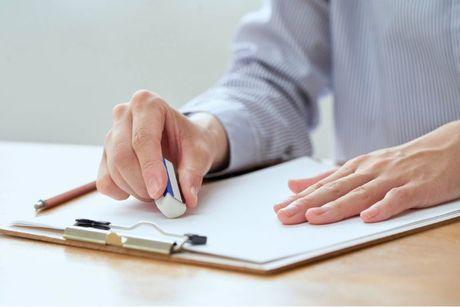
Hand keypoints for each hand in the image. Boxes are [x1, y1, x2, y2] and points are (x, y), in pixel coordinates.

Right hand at [96, 90, 228, 206]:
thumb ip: (193, 173)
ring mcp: (111, 134)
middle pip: (123, 156)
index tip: (159, 190)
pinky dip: (121, 192)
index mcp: (148, 104)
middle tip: (161, 196)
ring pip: (114, 170)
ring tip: (158, 191)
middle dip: (142, 183)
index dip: (150, 168)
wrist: (184, 140)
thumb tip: (188, 197)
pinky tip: (139, 188)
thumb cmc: (189, 140)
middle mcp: (124, 114)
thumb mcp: (200, 153)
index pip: (143, 139)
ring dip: (136, 189)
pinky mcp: (105, 155)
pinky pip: (104, 181)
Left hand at [274, 121, 459, 224]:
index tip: (278, 209)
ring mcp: (392, 178)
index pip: (322, 185)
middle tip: (285, 215)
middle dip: (308, 203)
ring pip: (360, 193)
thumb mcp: (360, 167)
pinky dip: (383, 207)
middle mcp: (369, 171)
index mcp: (355, 168)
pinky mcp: (416, 187)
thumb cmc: (400, 162)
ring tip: (314, 217)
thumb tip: (293, 185)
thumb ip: (327, 178)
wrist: (446, 148)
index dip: (299, 198)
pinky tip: (369, 217)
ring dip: (337, 206)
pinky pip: (398, 198)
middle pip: (334, 189)